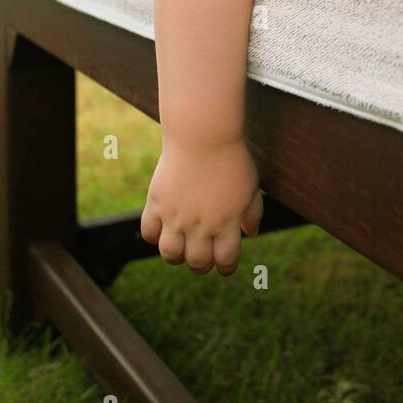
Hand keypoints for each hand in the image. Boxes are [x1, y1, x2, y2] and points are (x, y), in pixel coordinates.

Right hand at [140, 137, 263, 275]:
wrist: (204, 135)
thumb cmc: (232, 159)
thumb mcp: (251, 187)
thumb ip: (253, 213)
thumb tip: (251, 234)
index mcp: (227, 224)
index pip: (226, 261)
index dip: (226, 267)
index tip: (224, 264)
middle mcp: (200, 225)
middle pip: (197, 262)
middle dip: (202, 265)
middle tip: (202, 257)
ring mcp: (176, 216)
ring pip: (170, 254)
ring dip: (176, 256)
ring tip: (181, 246)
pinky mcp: (157, 202)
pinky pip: (149, 231)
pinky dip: (154, 236)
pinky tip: (163, 228)